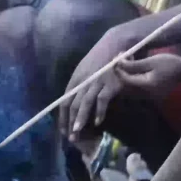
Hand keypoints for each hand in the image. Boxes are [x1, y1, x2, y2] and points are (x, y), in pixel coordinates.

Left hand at [64, 18, 151, 139]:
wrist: (117, 42)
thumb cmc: (103, 57)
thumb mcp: (87, 69)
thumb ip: (82, 84)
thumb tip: (76, 102)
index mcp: (76, 78)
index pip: (65, 100)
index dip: (63, 116)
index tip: (63, 129)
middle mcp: (84, 80)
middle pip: (73, 104)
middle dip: (70, 122)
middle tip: (70, 138)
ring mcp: (96, 81)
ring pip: (84, 103)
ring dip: (80, 119)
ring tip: (77, 132)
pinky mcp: (109, 82)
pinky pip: (101, 100)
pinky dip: (99, 112)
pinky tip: (98, 122)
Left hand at [113, 51, 180, 95]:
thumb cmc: (170, 64)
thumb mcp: (151, 62)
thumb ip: (134, 65)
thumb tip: (118, 64)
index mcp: (146, 86)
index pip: (125, 80)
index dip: (118, 70)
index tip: (117, 57)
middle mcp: (145, 94)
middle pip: (125, 85)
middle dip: (121, 71)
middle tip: (121, 56)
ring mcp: (148, 96)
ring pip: (129, 86)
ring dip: (126, 73)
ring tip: (128, 58)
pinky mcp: (150, 94)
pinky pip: (135, 86)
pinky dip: (132, 76)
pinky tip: (134, 65)